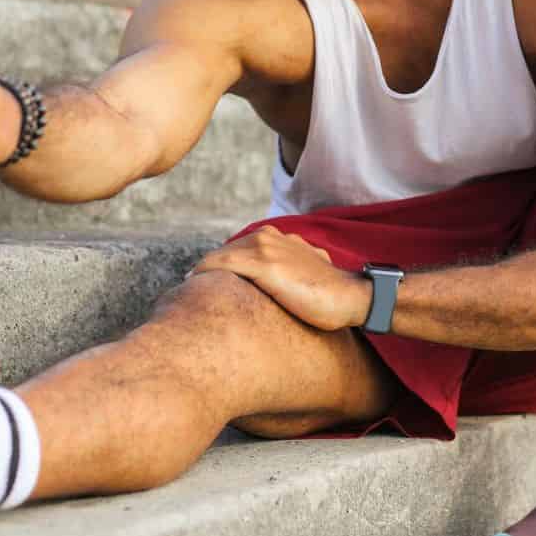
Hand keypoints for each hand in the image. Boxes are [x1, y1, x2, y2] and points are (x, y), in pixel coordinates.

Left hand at [190, 226, 371, 332]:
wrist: (351, 297)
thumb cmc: (330, 295)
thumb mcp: (305, 276)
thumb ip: (286, 275)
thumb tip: (276, 292)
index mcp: (279, 239)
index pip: (238, 250)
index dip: (220, 267)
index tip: (203, 283)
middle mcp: (269, 238)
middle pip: (225, 253)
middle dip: (207, 270)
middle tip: (187, 291)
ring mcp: (265, 249)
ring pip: (220, 257)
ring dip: (201, 272)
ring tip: (185, 290)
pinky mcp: (263, 265)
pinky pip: (222, 264)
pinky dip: (203, 272)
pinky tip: (191, 284)